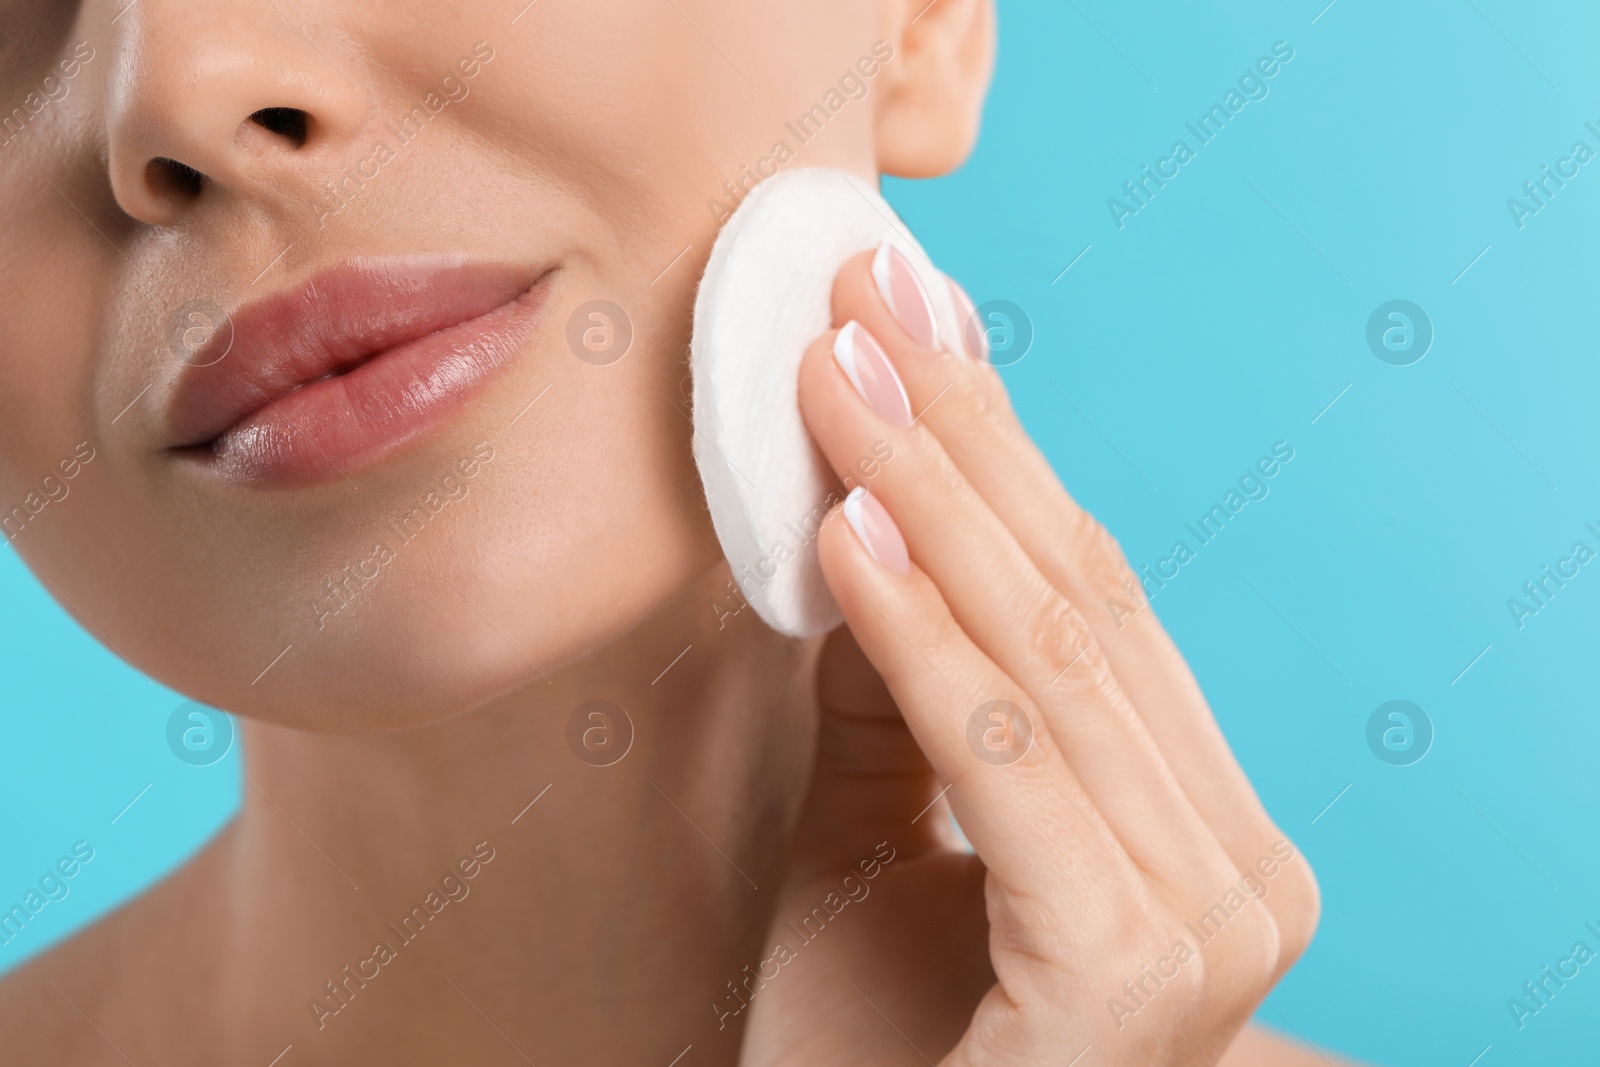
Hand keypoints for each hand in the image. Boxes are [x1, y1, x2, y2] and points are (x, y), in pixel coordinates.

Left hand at [737, 246, 1320, 1065]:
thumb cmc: (867, 1041)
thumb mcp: (868, 829)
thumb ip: (892, 679)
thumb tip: (864, 500)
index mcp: (1195, 823)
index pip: (1091, 598)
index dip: (999, 447)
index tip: (913, 316)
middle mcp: (1239, 864)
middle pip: (1083, 604)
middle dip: (966, 438)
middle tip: (868, 298)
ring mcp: (1212, 923)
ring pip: (1052, 661)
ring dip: (931, 503)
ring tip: (836, 377)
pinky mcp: (1138, 969)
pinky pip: (1009, 763)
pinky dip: (923, 641)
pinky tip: (847, 532)